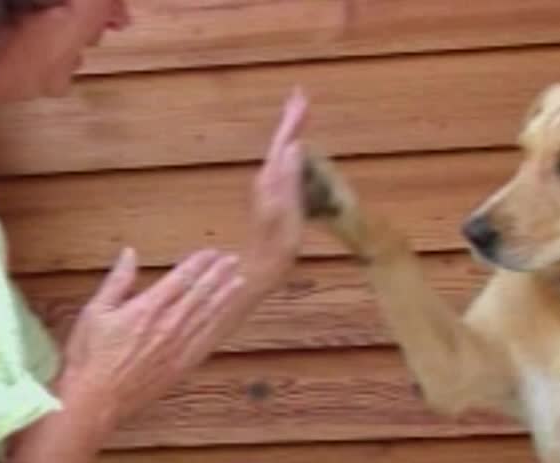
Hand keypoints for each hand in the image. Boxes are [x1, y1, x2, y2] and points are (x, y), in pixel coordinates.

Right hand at [57, 246, 244, 427]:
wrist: (96, 399)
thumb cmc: (90, 355)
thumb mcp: (95, 311)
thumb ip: (117, 281)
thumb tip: (130, 253)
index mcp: (148, 308)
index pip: (181, 279)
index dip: (199, 263)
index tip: (212, 253)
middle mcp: (168, 326)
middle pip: (200, 294)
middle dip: (218, 275)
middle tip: (233, 261)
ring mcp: (178, 348)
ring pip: (207, 316)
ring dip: (224, 298)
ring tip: (238, 282)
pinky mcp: (180, 367)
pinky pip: (204, 342)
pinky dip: (217, 327)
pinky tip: (225, 318)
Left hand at [242, 87, 308, 286]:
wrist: (258, 270)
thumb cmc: (276, 248)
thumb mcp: (287, 213)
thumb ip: (289, 179)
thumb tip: (294, 145)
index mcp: (271, 179)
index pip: (283, 141)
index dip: (293, 119)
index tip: (301, 96)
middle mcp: (267, 180)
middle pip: (280, 143)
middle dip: (291, 120)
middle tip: (300, 97)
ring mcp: (268, 190)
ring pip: (281, 152)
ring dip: (290, 133)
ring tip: (300, 116)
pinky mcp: (273, 199)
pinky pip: (284, 165)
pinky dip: (291, 151)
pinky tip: (297, 152)